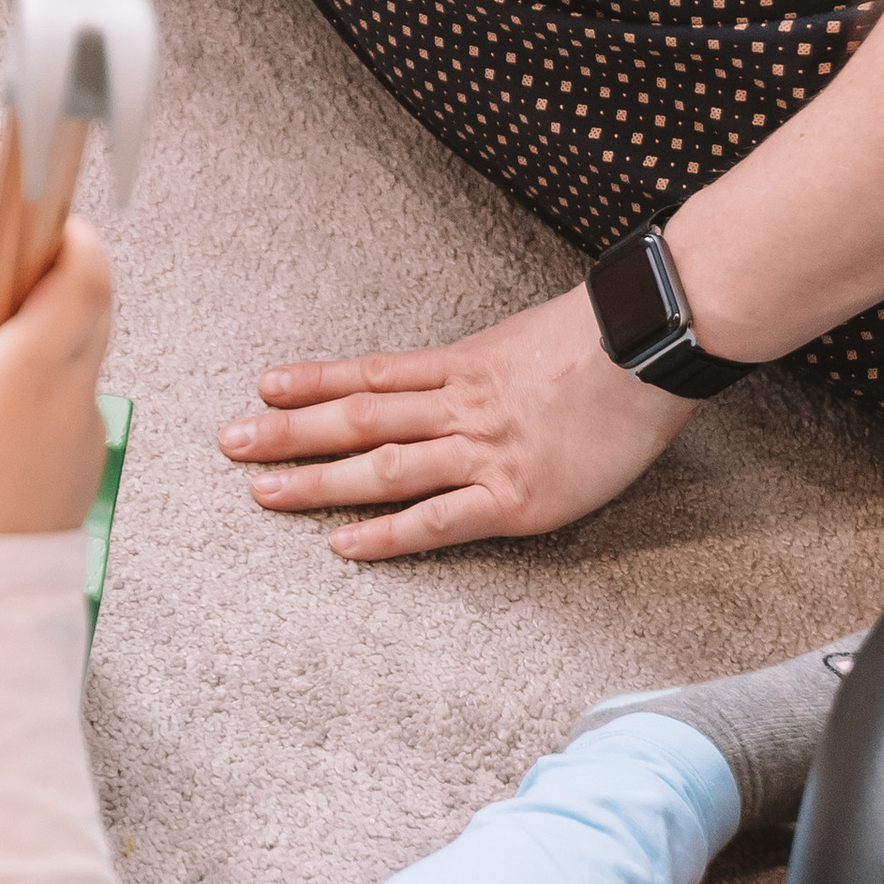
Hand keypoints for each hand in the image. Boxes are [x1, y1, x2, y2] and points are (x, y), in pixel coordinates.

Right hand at [0, 226, 111, 536]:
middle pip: (88, 305)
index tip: (28, 225)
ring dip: (37, 339)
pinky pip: (68, 399)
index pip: (85, 271)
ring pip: (77, 354)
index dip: (65, 234)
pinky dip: (37, 387)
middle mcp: (74, 393)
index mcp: (33, 368)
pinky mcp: (81, 463)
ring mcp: (85, 430)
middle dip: (44, 283)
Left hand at [219, 285, 694, 558]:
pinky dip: (387, 534)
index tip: (263, 386)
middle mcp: (461, 408)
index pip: (372, 374)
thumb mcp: (528, 339)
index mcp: (464, 365)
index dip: (314, 381)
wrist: (653, 346)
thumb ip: (485, 366)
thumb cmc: (605, 340)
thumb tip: (453, 375)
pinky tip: (342, 544)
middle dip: (289, 432)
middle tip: (230, 443)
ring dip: (317, 481)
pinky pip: (437, 520)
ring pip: (382, 468)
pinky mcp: (516, 499)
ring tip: (261, 492)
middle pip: (358, 419)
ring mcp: (484, 453)